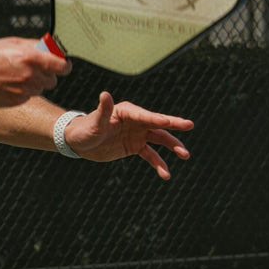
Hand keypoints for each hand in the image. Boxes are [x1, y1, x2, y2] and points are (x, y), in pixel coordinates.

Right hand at [0, 38, 70, 107]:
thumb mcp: (11, 42)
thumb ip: (34, 45)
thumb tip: (49, 48)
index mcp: (31, 57)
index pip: (62, 66)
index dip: (64, 65)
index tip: (62, 65)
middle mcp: (31, 75)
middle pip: (53, 80)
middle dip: (47, 74)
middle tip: (34, 69)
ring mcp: (24, 90)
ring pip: (40, 88)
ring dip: (34, 83)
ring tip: (16, 76)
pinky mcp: (17, 101)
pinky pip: (28, 96)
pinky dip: (23, 91)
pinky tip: (9, 84)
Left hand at [65, 91, 193, 179]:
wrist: (79, 142)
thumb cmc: (84, 129)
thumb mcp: (94, 122)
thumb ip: (103, 110)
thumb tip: (105, 94)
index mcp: (127, 111)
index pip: (144, 115)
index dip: (156, 118)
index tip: (168, 121)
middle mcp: (135, 121)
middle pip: (158, 124)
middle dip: (174, 125)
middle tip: (190, 125)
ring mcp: (137, 134)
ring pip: (159, 139)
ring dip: (172, 146)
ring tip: (185, 155)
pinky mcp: (135, 146)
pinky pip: (150, 155)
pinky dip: (158, 164)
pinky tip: (166, 174)